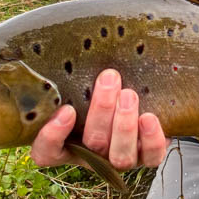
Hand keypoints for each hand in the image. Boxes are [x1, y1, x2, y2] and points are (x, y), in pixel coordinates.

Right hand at [30, 69, 168, 169]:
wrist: (143, 97)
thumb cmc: (105, 86)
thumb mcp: (84, 80)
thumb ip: (74, 75)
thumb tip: (64, 41)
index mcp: (68, 142)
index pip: (47, 152)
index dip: (52, 137)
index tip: (66, 110)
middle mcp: (93, 154)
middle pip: (92, 143)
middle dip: (101, 110)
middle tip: (109, 78)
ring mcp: (120, 158)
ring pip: (120, 155)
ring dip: (124, 125)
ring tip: (129, 95)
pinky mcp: (148, 157)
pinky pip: (151, 157)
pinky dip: (151, 139)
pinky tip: (149, 117)